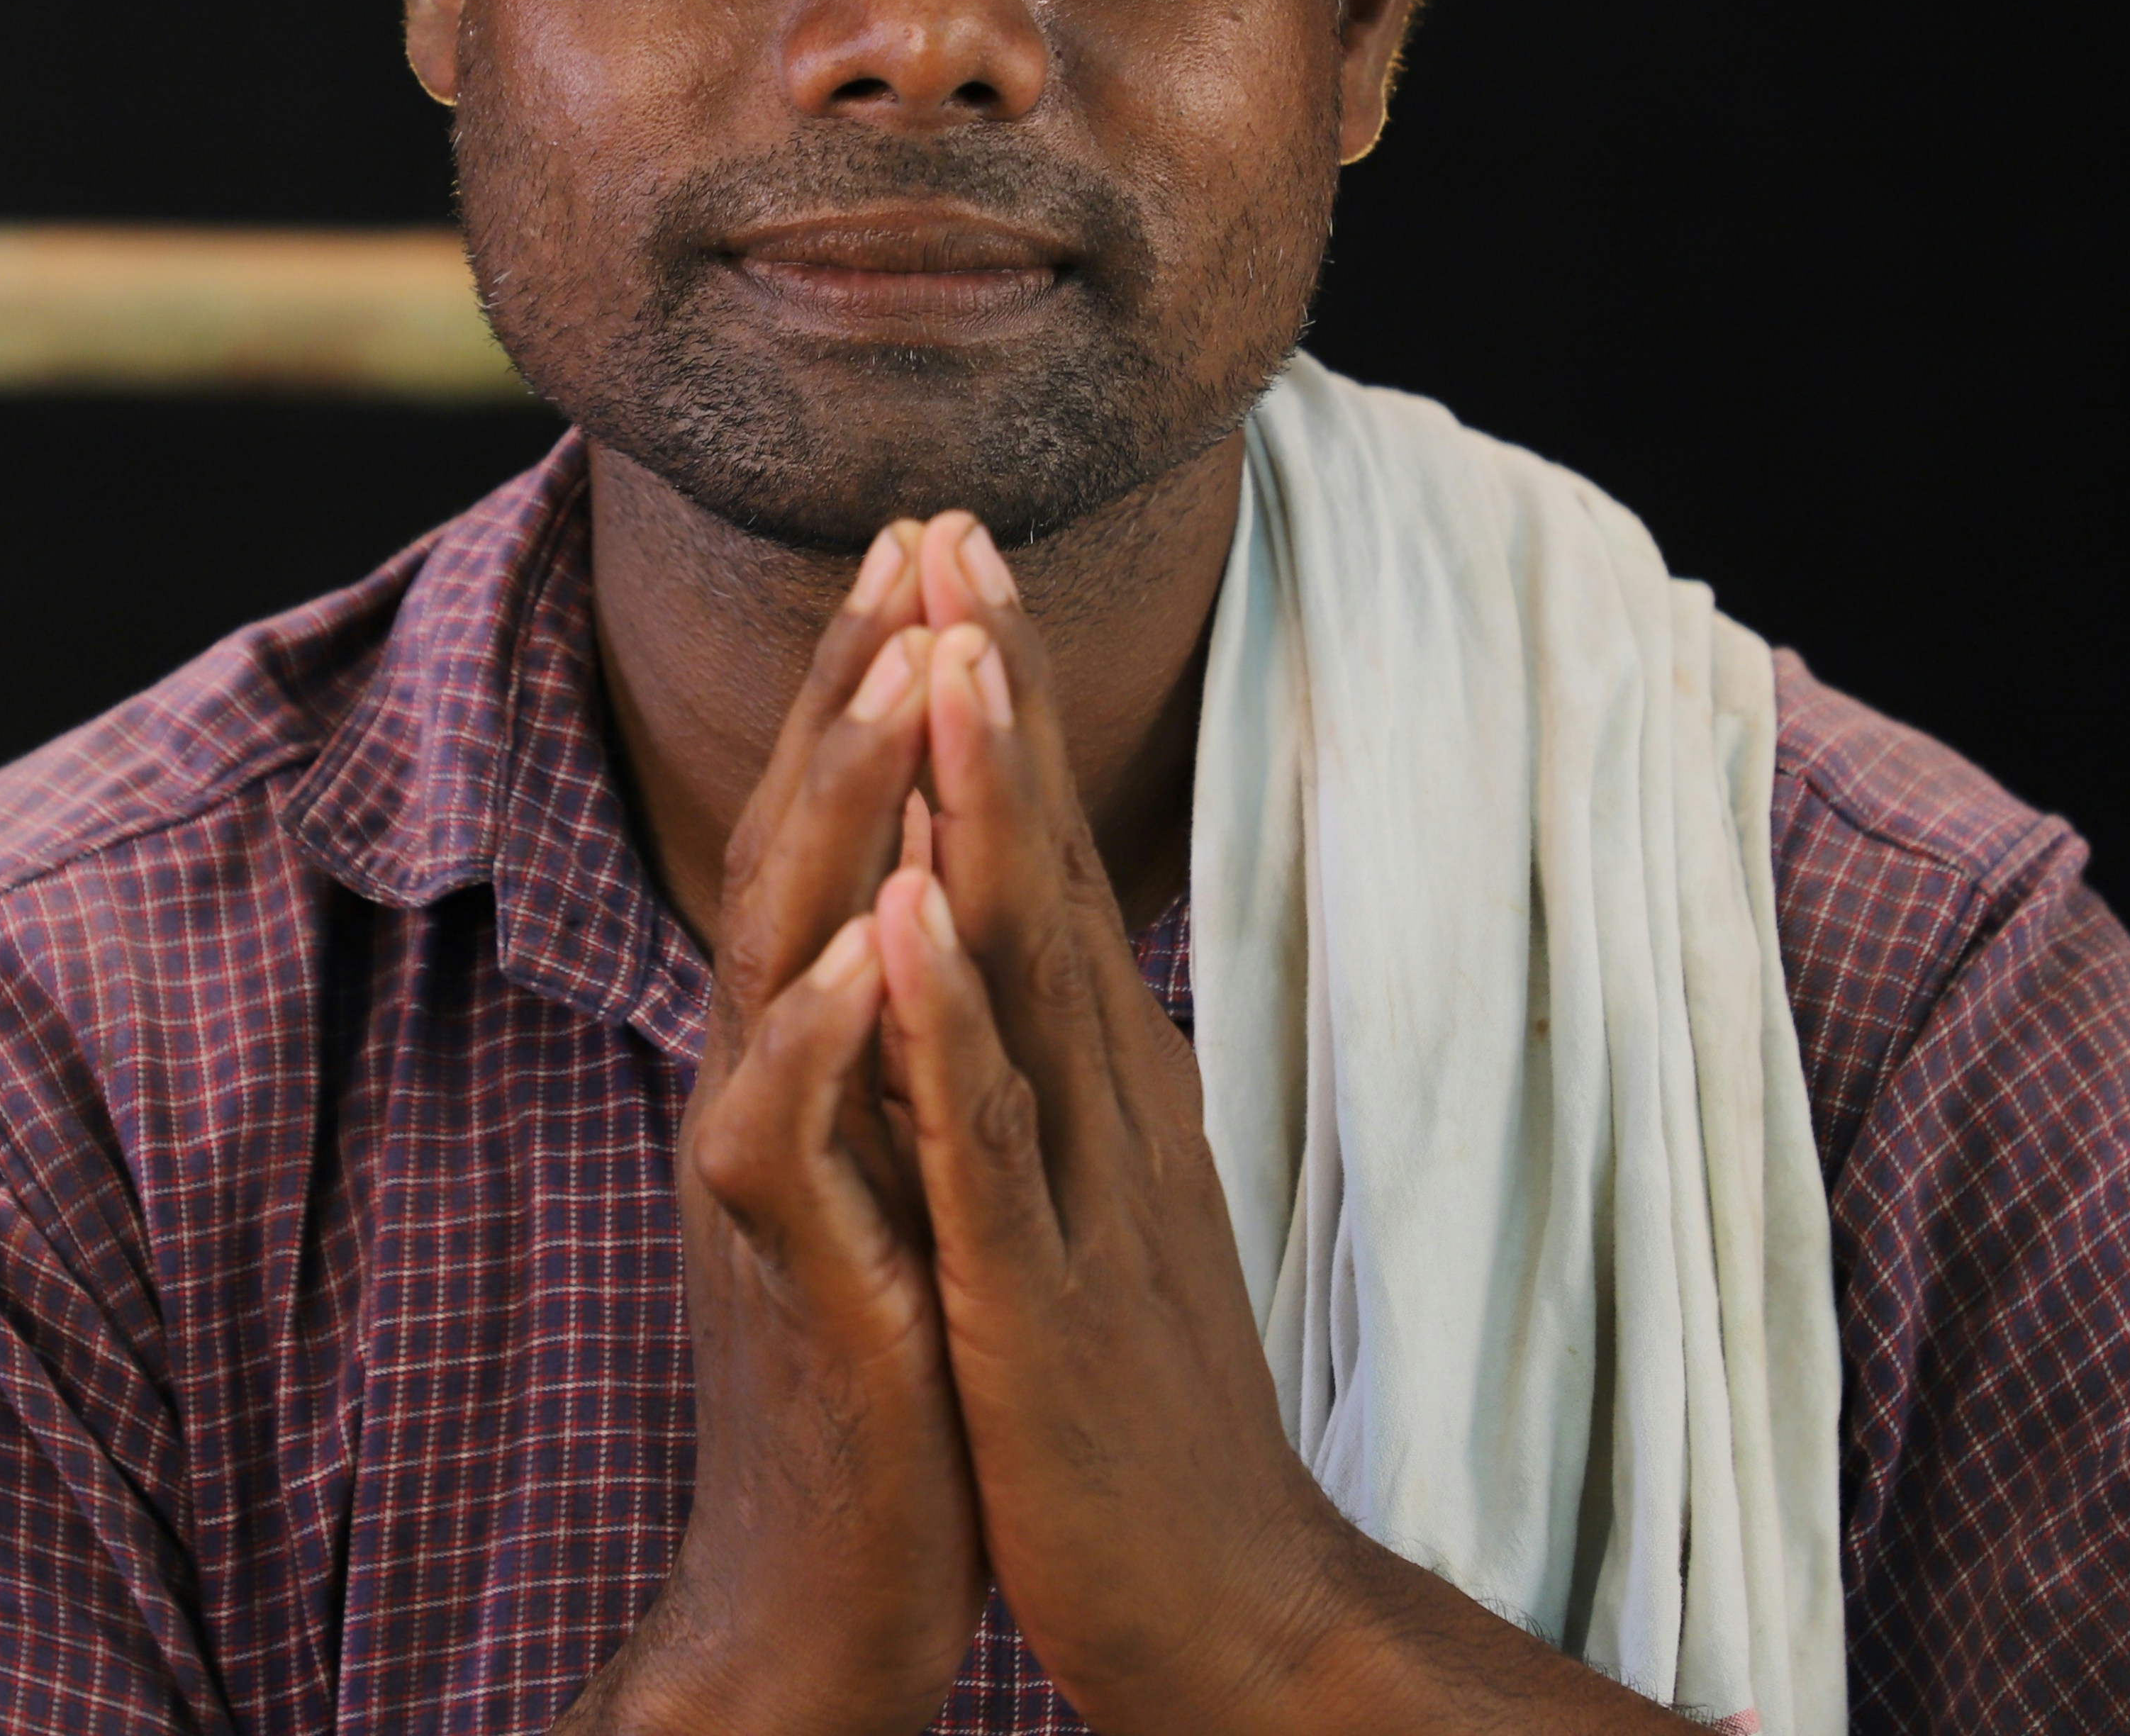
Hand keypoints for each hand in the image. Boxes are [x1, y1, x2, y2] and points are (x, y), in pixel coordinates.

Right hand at [564, 523, 985, 1735]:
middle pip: (797, 845)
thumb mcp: (896, 1165)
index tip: (936, 541)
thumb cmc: (884, 1372)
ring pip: (782, 950)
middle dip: (854, 686)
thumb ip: (895, 1039)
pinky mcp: (783, 1275)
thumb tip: (935, 898)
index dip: (878, 684)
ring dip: (842, 807)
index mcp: (807, 1054)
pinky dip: (827, 1032)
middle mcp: (765, 1083)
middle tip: (913, 536)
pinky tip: (872, 940)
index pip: (840, 829)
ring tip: (907, 670)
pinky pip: (785, 1133)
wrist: (827, 1589)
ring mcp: (762, 1175)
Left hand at [872, 522, 1683, 1735]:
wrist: (1220, 1607)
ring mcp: (1080, 1191)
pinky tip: (909, 918)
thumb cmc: (1133, 1408)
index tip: (951, 549)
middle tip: (949, 521)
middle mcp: (1102, 1102)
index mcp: (1098, 1080)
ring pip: (1022, 965)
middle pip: (1035, 861)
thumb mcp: (1084, 1201)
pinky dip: (948, 1020)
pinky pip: (986, 1140)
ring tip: (943, 651)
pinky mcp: (1039, 1298)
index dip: (994, 700)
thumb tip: (1001, 952)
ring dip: (983, 804)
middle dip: (990, 687)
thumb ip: (1047, 1078)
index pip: (1032, 852)